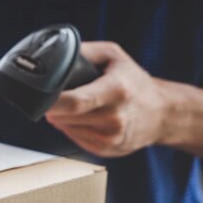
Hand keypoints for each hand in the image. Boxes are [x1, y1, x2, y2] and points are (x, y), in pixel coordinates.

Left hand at [46, 41, 169, 156]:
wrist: (162, 113)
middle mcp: (115, 118)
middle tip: (57, 97)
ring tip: (77, 106)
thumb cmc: (133, 81)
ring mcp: (110, 138)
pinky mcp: (105, 150)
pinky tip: (85, 118)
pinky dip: (72, 127)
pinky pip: (73, 138)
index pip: (74, 102)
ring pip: (65, 128)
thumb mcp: (113, 56)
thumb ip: (84, 52)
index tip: (41, 96)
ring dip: (62, 117)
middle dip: (53, 107)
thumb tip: (56, 56)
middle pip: (64, 117)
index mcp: (117, 90)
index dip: (51, 101)